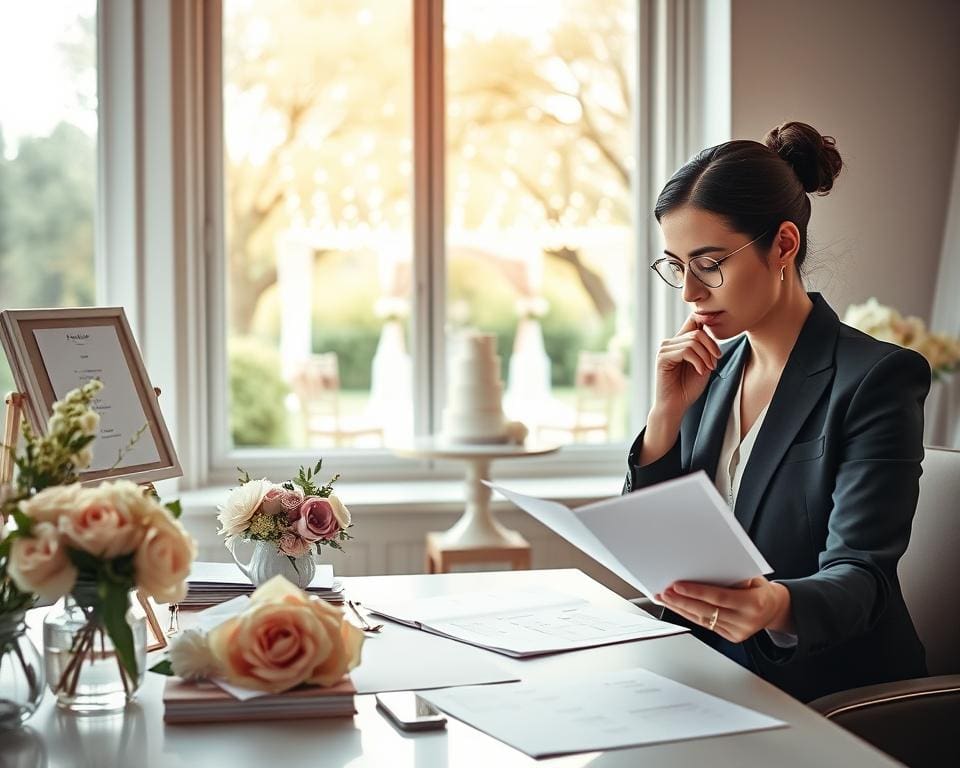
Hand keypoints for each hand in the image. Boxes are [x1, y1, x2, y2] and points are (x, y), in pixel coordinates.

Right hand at [652, 314, 721, 418]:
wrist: (676, 406)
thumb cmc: (689, 387)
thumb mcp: (703, 363)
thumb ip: (705, 348)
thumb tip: (712, 328)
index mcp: (679, 342)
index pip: (693, 321)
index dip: (706, 321)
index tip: (717, 336)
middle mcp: (670, 342)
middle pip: (697, 332)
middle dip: (711, 347)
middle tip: (715, 363)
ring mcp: (664, 349)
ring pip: (693, 341)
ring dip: (706, 356)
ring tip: (708, 369)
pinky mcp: (662, 357)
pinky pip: (686, 350)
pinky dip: (698, 361)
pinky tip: (701, 372)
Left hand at [655, 577, 793, 643]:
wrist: (775, 608)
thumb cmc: (760, 588)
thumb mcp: (753, 576)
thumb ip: (733, 575)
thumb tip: (707, 568)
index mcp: (753, 603)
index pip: (719, 597)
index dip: (696, 592)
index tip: (677, 585)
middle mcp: (746, 621)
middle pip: (707, 611)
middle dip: (682, 601)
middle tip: (664, 592)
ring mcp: (739, 632)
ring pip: (703, 620)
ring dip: (680, 609)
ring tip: (664, 598)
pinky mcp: (732, 637)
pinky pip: (706, 626)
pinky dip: (689, 615)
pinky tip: (677, 607)